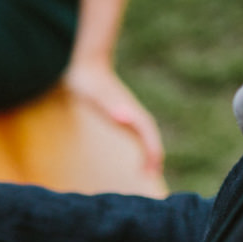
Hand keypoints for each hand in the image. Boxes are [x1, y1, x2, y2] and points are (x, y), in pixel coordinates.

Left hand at [63, 59, 163, 175]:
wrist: (88, 65)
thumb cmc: (89, 80)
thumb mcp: (95, 94)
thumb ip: (110, 105)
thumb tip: (125, 117)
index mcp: (129, 111)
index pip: (147, 134)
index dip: (151, 151)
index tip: (152, 168)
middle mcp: (133, 113)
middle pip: (150, 137)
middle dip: (153, 156)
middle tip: (151, 176)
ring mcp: (130, 114)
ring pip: (146, 136)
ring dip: (149, 153)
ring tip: (148, 172)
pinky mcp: (123, 115)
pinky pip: (137, 134)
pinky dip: (141, 147)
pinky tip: (137, 158)